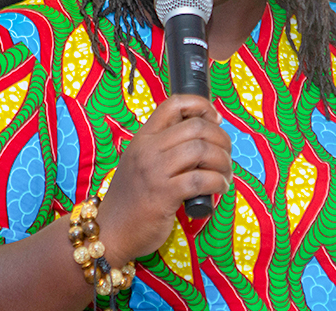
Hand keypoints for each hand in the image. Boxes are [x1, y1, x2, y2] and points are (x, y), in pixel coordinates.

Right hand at [96, 94, 232, 263]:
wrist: (109, 233)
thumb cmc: (133, 199)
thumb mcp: (141, 162)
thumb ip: (166, 146)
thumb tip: (206, 132)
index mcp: (143, 138)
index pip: (174, 104)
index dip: (202, 106)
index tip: (216, 121)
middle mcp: (147, 150)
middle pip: (197, 126)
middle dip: (221, 139)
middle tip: (226, 155)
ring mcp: (154, 171)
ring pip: (202, 150)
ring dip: (223, 162)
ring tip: (224, 174)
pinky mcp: (163, 195)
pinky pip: (201, 179)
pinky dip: (218, 182)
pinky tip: (219, 188)